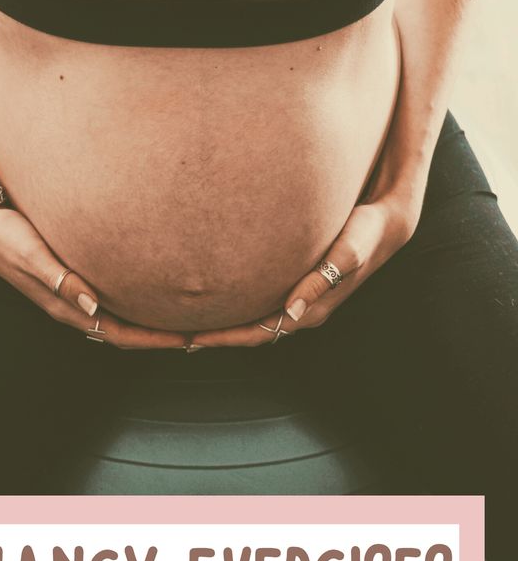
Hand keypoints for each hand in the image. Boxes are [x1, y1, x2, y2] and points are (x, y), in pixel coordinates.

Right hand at [0, 208, 187, 348]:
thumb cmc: (5, 234)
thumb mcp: (30, 254)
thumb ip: (59, 278)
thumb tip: (92, 305)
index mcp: (70, 308)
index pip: (123, 334)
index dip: (157, 340)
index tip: (190, 341)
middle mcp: (78, 306)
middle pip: (131, 333)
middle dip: (166, 338)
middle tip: (204, 336)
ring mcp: (78, 295)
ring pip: (126, 318)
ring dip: (157, 323)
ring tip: (192, 320)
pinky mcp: (78, 278)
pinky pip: (118, 299)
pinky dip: (142, 302)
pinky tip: (160, 291)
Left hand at [189, 194, 420, 346]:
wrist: (386, 220)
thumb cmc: (367, 231)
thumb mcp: (348, 252)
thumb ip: (321, 280)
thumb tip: (291, 312)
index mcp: (310, 311)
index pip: (258, 334)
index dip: (224, 339)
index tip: (191, 339)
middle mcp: (301, 312)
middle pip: (248, 334)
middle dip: (213, 337)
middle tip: (174, 334)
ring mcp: (299, 301)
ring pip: (252, 321)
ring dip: (221, 324)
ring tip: (185, 322)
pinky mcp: (296, 285)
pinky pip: (259, 303)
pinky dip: (235, 306)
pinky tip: (215, 297)